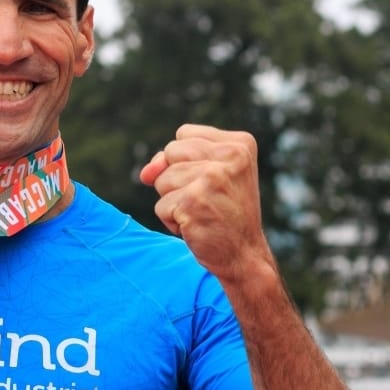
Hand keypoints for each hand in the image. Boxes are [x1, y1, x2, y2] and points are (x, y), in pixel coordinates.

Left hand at [139, 124, 270, 282]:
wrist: (243, 255)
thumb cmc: (224, 214)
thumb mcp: (209, 176)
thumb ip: (174, 160)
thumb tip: (146, 173)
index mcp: (240, 143)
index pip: (183, 134)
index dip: (183, 160)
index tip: (212, 182)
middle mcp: (230, 156)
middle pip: (169, 152)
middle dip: (176, 179)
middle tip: (206, 199)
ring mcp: (212, 178)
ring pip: (162, 179)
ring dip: (173, 202)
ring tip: (201, 213)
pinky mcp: (194, 201)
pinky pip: (161, 206)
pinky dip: (171, 221)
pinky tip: (196, 226)